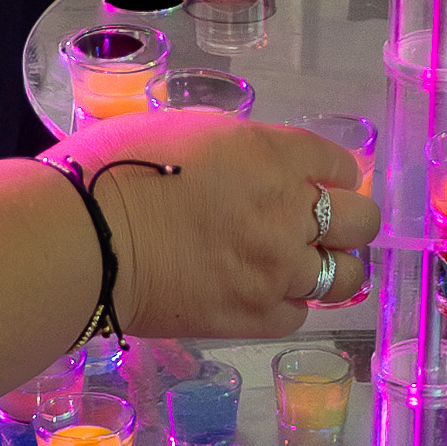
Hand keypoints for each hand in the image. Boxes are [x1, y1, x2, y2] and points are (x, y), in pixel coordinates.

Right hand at [61, 111, 370, 335]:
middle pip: (362, 222)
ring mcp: (275, 270)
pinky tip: (262, 293)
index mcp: (273, 156)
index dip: (332, 175)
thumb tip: (254, 164)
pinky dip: (287, 304)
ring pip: (342, 276)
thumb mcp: (185, 128)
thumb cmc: (115, 170)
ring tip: (297, 266)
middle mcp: (288, 213)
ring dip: (325, 268)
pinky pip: (298, 314)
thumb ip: (238, 147)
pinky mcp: (252, 317)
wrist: (84, 240)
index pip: (340, 165)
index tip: (321, 183)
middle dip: (349, 221)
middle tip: (322, 226)